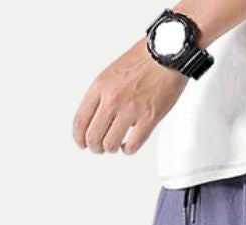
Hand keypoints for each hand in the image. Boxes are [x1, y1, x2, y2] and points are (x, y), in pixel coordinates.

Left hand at [73, 39, 186, 154]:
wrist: (166, 55)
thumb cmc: (142, 61)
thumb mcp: (111, 74)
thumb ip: (102, 95)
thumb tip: (96, 117)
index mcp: (100, 87)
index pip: (80, 120)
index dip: (79, 137)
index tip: (82, 143)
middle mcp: (112, 99)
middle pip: (93, 136)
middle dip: (95, 147)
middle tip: (99, 148)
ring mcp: (130, 110)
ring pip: (111, 144)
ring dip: (111, 149)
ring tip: (116, 145)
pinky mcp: (149, 119)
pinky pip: (133, 145)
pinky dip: (129, 150)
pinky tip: (129, 145)